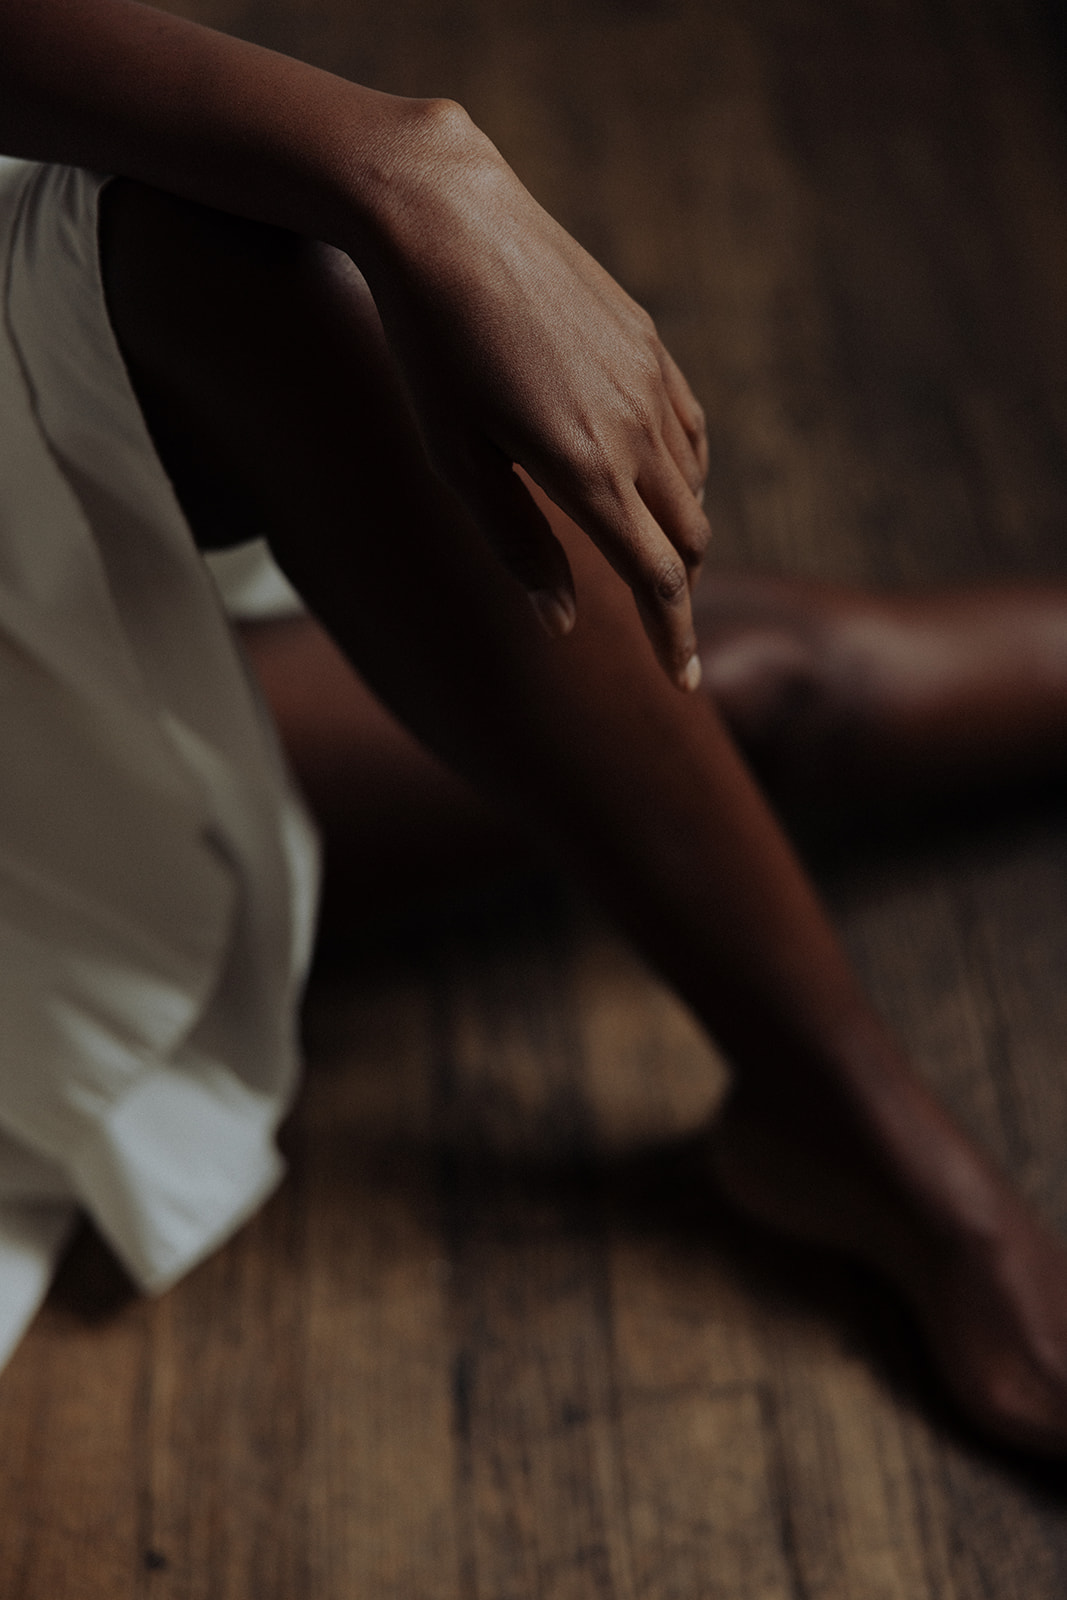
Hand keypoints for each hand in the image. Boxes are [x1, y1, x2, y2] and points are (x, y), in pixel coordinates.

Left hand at [353, 101, 709, 688]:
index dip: (672, 640)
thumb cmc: (430, 349)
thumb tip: (563, 621)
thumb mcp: (458, 461)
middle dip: (677, 594)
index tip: (681, 683)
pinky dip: (683, 474)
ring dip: (679, 534)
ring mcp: (650, 379)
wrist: (447, 218)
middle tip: (653, 625)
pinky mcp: (648, 341)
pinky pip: (691, 429)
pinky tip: (652, 480)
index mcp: (587, 471)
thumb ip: (517, 545)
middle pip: (690, 541)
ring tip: (643, 556)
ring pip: (695, 486)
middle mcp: (636, 429)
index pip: (657, 580)